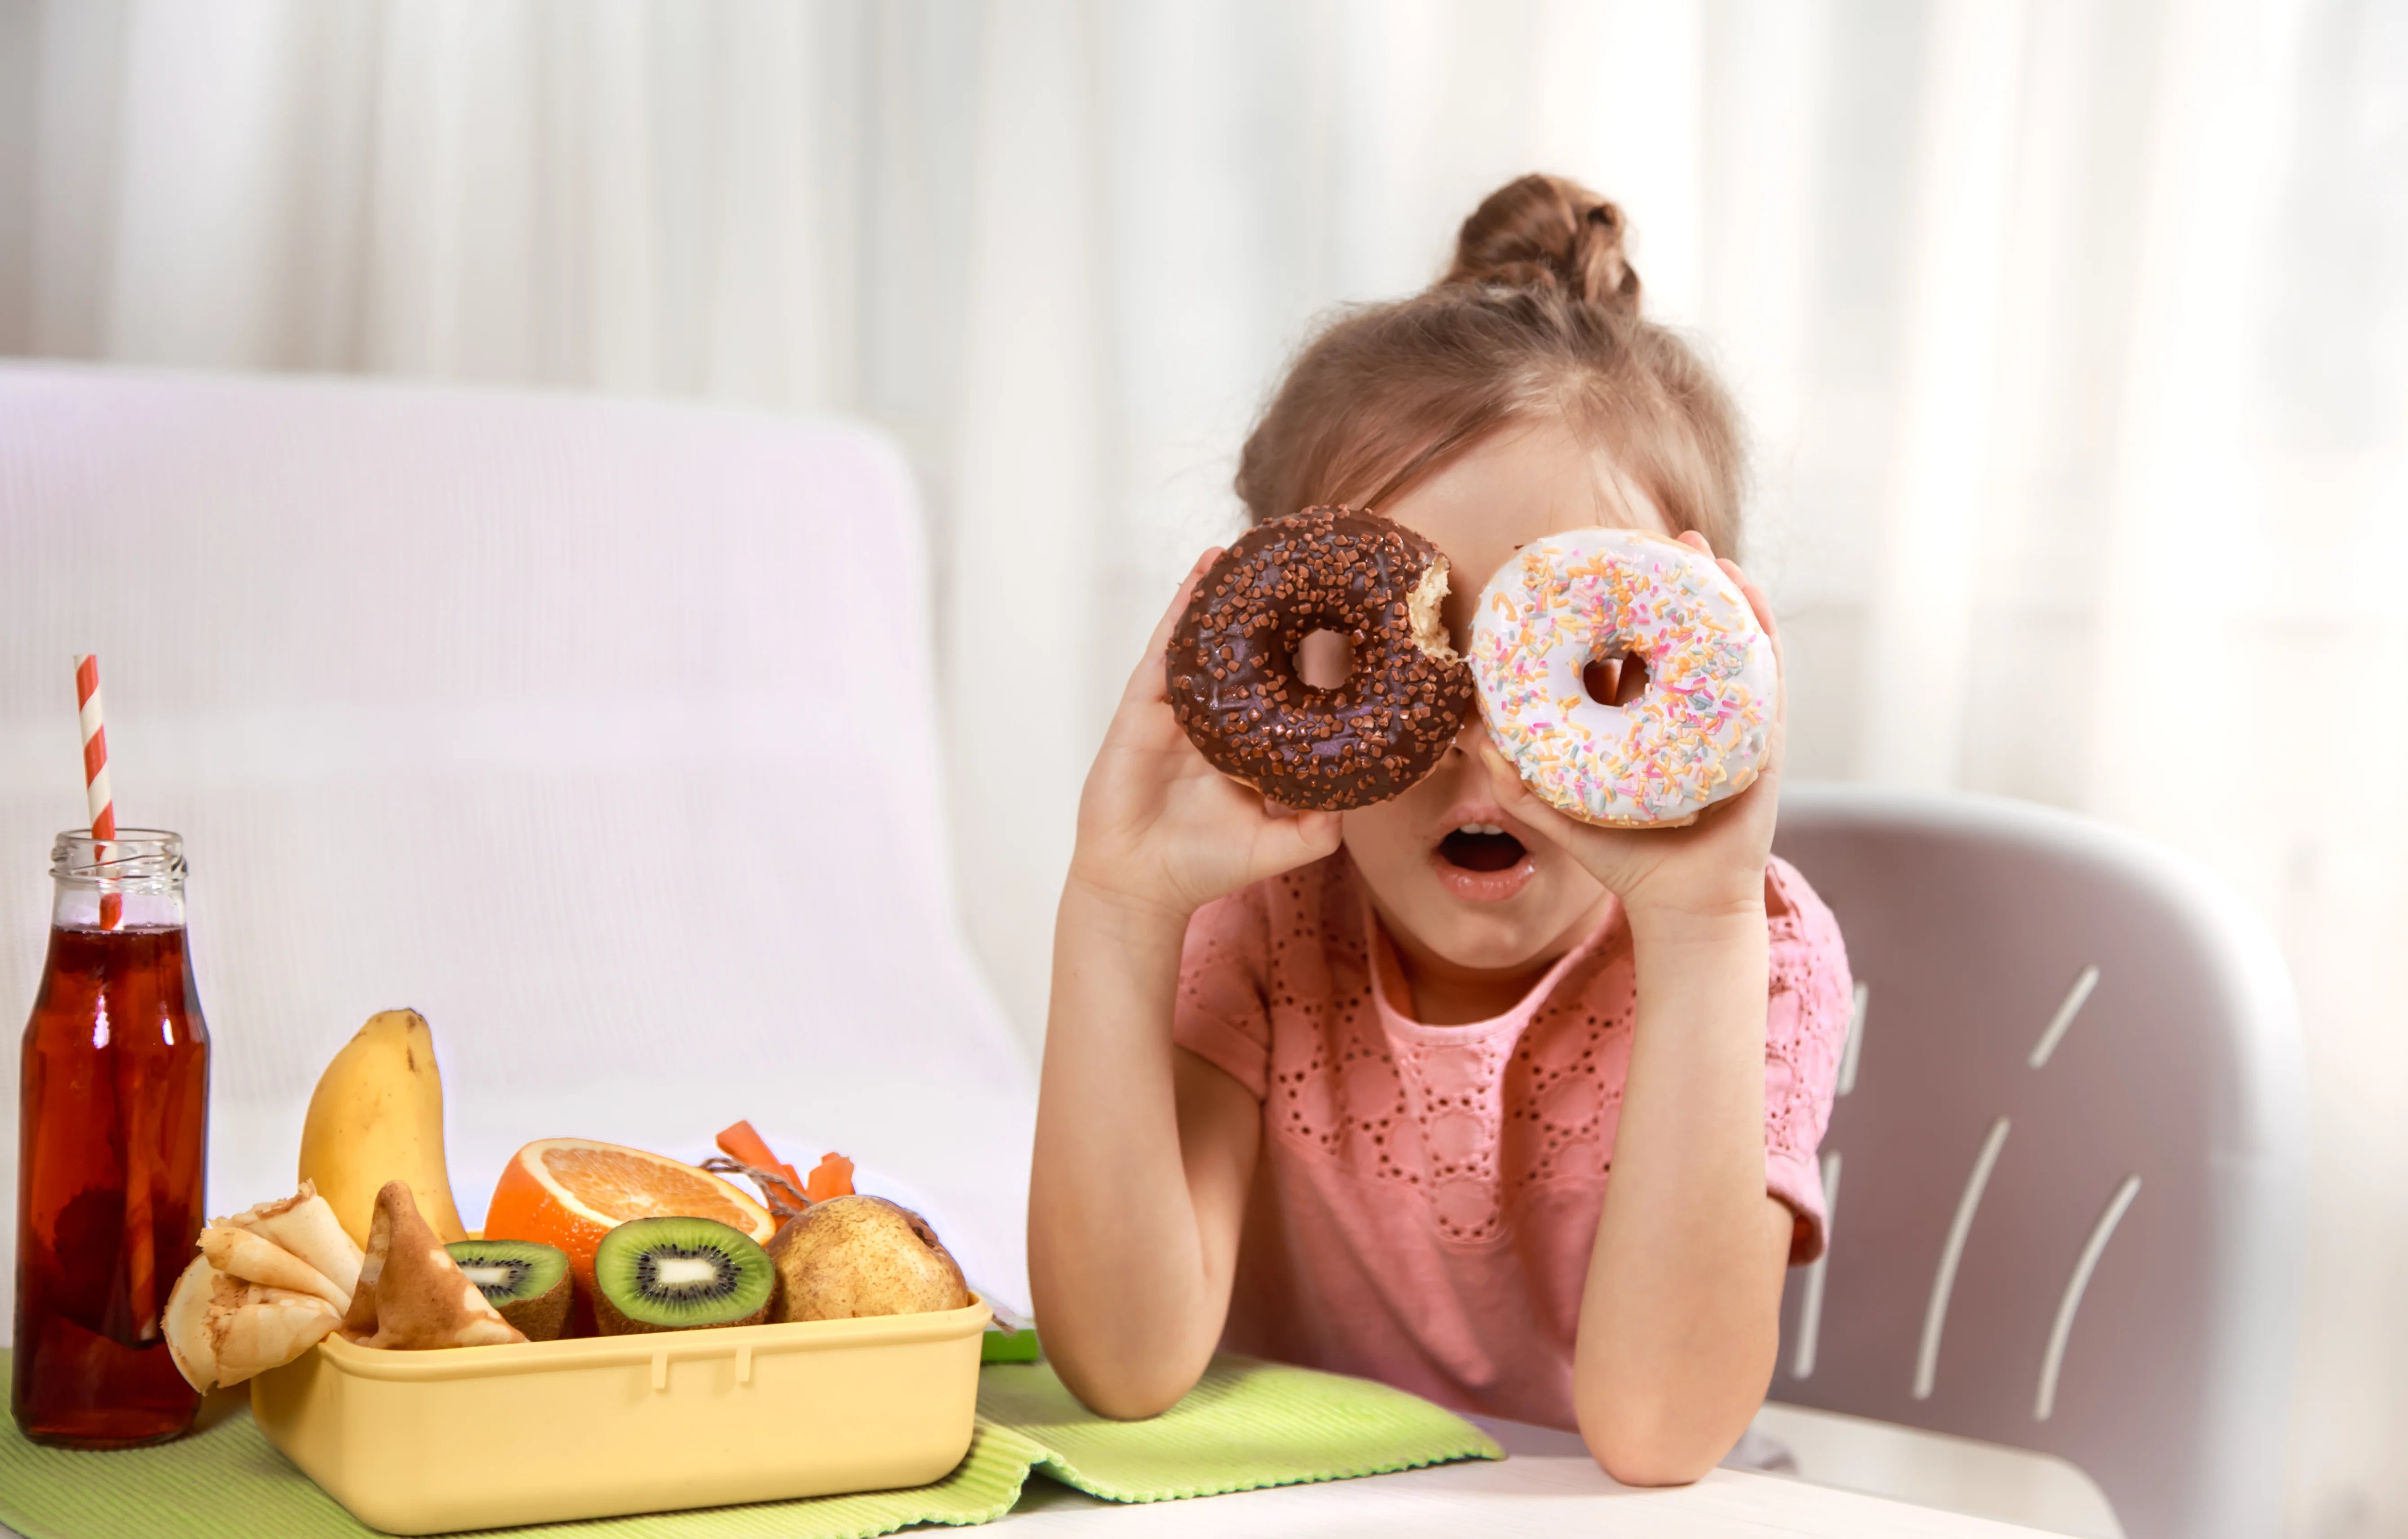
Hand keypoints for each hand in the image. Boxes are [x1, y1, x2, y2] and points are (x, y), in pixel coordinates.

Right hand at [1068, 550, 1343, 919]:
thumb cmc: (1205, 867)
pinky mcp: (1144, 704)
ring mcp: (1177, 708)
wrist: (1141, 883)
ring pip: (1202, 640)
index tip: (1338, 619)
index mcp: (1246, 744)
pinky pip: (1166, 646)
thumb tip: (1365, 793)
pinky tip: (1203, 572)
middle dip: (1263, 612)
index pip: (1281, 688)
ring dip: (1221, 594)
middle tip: (1294, 568)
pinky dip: (1183, 606)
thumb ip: (1323, 824)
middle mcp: (1213, 719)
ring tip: (1245, 550)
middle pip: (1242, 653)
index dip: (1305, 654)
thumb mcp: (1284, 845)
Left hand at [1477, 532, 1783, 924]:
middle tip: (1653, 539)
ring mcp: (1727, 721)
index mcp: (1641, 723)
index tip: (1599, 569)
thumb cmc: (1625, 865)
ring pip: (1724, 642)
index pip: (1628, 654)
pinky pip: (1765, 672)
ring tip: (1697, 548)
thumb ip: (1519, 785)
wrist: (1682, 909)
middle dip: (1669, 586)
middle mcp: (1685, 714)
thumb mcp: (1562, 817)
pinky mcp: (1761, 737)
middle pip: (1679, 635)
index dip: (1617, 613)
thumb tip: (1477, 741)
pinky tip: (1744, 591)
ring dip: (1715, 591)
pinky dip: (1756, 628)